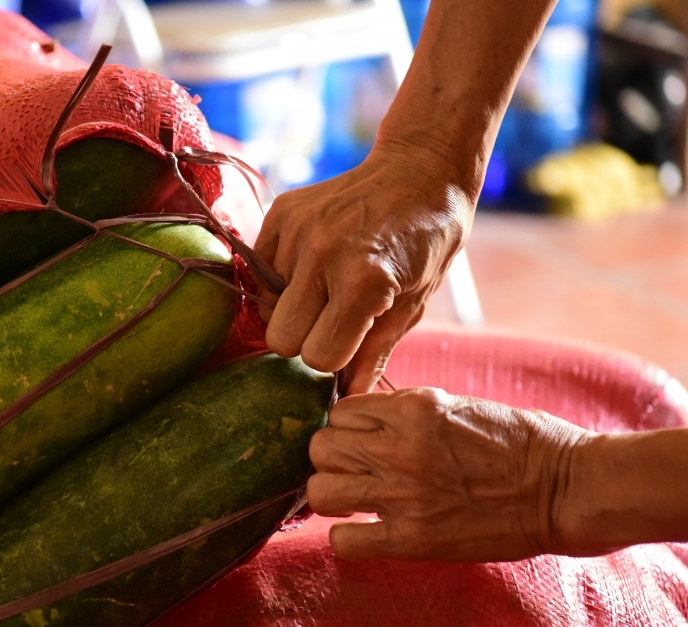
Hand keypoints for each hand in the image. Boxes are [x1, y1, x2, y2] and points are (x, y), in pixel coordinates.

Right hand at [254, 141, 473, 393]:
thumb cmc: (427, 240)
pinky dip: (281, 277)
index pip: (318, 356)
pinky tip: (312, 263)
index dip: (333, 357)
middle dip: (304, 338)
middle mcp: (322, 254)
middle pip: (281, 338)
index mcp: (364, 282)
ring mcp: (297, 230)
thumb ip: (374, 352)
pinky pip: (260, 270)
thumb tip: (346, 396)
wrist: (420, 169)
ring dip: (292, 306)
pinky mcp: (281, 213)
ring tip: (325, 285)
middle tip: (332, 320)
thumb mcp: (414, 302)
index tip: (350, 341)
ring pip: (266, 306)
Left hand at [305, 387, 593, 561]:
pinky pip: (343, 541)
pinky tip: (366, 532)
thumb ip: (409, 410)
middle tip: (356, 472)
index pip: (340, 411)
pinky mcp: (413, 538)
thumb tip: (368, 417)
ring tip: (356, 501)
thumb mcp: (459, 405)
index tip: (360, 442)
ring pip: (320, 490)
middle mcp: (400, 447)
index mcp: (413, 408)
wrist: (567, 487)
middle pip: (320, 447)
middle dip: (332, 459)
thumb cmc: (524, 443)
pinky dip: (347, 538)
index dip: (345, 428)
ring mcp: (403, 494)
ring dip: (333, 496)